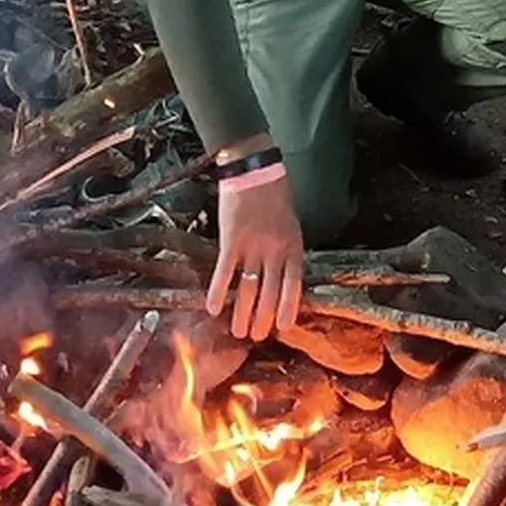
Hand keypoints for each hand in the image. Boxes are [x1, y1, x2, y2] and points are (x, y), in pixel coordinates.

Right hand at [207, 168, 303, 340]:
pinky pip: (224, 272)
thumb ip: (287, 250)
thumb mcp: (291, 223)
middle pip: (269, 292)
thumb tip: (283, 276)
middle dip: (263, 318)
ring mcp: (253, 247)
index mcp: (293, 246)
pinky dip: (218, 291)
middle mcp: (274, 251)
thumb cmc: (276, 194)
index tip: (283, 327)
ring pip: (248, 288)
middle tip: (257, 336)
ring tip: (238, 331)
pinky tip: (212, 308)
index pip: (293, 285)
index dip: (288, 308)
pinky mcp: (231, 241)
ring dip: (242, 313)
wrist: (255, 169)